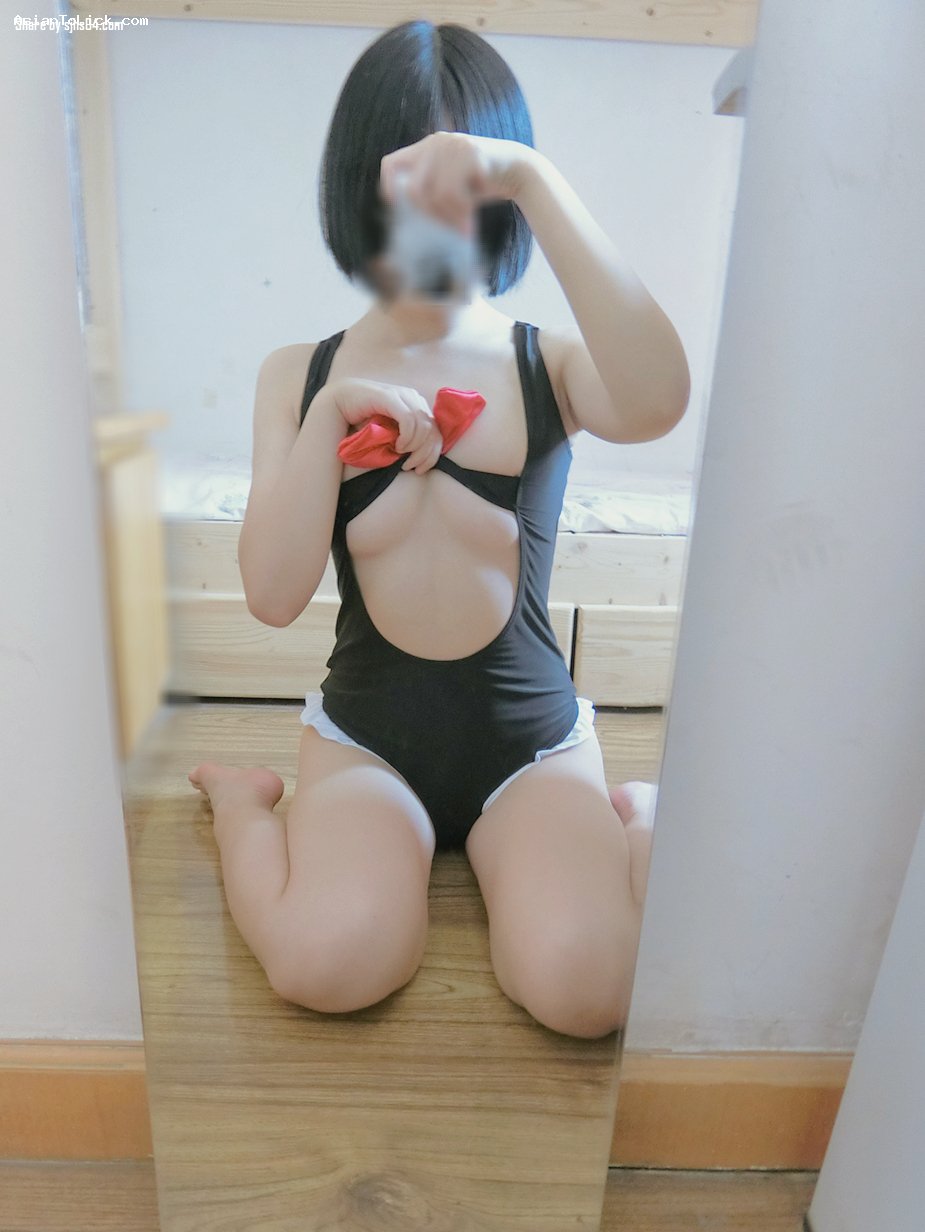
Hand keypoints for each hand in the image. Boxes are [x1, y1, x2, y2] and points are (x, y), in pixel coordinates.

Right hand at [328, 378, 442, 472]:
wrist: (342, 400)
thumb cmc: (366, 420)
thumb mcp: (391, 432)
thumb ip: (408, 439)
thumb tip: (422, 457)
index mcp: (418, 407)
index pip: (437, 433)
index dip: (433, 455)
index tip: (420, 469)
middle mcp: (415, 399)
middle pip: (433, 432)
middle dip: (424, 454)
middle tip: (409, 466)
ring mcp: (404, 396)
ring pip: (423, 427)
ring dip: (414, 446)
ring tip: (399, 453)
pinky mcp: (391, 397)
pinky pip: (408, 420)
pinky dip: (406, 436)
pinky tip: (397, 445)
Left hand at [379, 132, 537, 235]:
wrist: (519, 171)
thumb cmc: (480, 184)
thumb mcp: (449, 185)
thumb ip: (428, 191)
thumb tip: (404, 215)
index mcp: (426, 148)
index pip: (390, 164)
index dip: (388, 187)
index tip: (395, 207)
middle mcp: (436, 142)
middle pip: (412, 188)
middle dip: (428, 214)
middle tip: (447, 226)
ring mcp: (453, 145)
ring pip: (433, 194)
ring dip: (449, 217)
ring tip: (463, 225)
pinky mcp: (470, 153)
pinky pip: (453, 192)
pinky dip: (461, 212)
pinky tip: (471, 218)